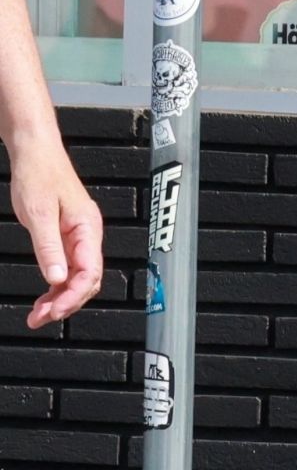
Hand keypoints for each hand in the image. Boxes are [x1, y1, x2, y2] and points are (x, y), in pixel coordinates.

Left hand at [7, 139, 103, 328]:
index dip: (73, 296)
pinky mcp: (66, 237)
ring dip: (59, 298)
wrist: (34, 151)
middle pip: (86, 280)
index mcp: (88, 228)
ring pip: (76, 278)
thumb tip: (57, 278)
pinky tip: (44, 297)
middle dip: (66, 303)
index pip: (89, 272)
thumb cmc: (39, 173)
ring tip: (39, 314)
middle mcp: (87, 235)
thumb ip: (49, 248)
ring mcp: (78, 237)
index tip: (54, 311)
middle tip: (42, 318)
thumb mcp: (38, 214)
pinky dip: (55, 285)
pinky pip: (66, 268)